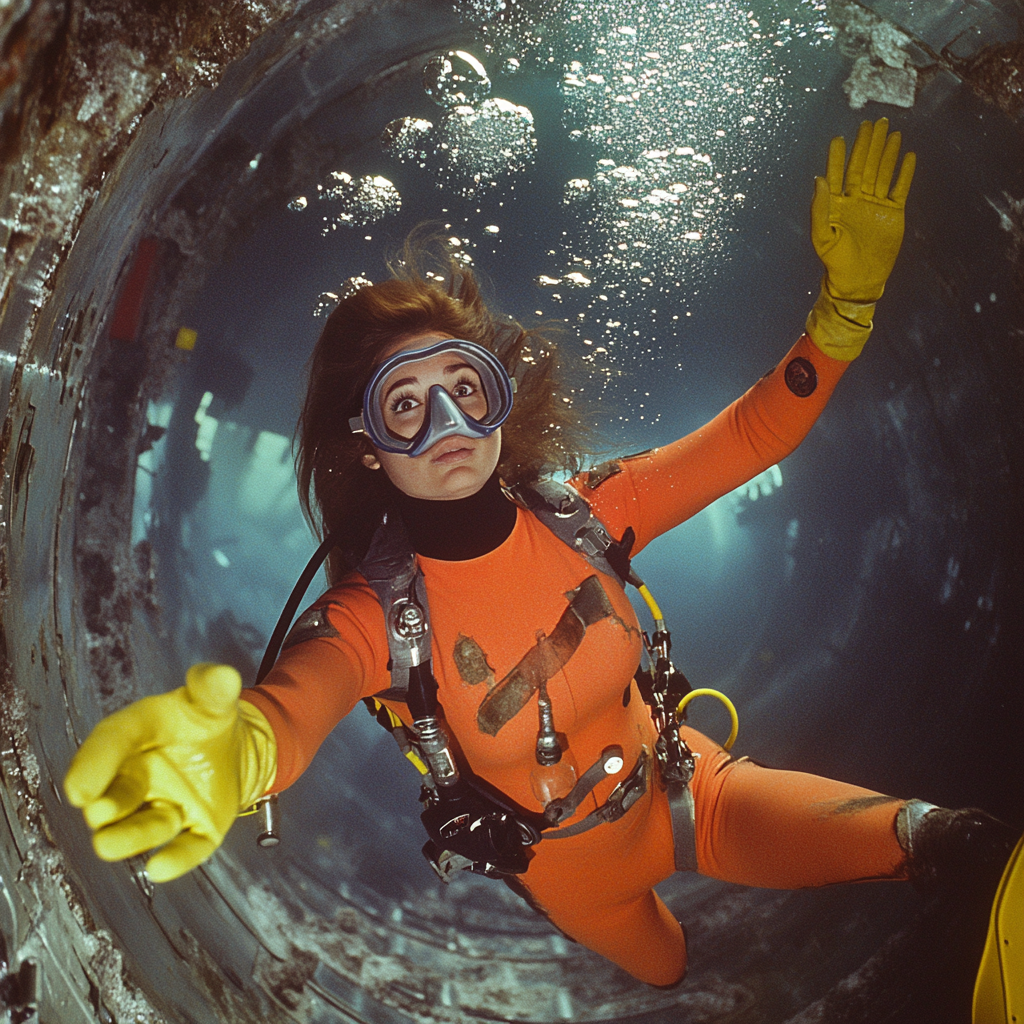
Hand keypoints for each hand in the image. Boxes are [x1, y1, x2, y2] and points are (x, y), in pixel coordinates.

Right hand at [64, 664, 276, 881]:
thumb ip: (213, 687)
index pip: (110, 741)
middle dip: (106, 807)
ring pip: (138, 831)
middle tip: (102, 810)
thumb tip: (219, 676)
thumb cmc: (207, 720)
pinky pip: (184, 850)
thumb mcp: (213, 699)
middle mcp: (138, 777)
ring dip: (133, 836)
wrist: (236, 748)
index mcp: (137, 734)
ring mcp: (162, 807)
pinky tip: (161, 867)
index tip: (78, 789)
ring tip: (137, 831)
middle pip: (112, 797)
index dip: (93, 762)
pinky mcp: (194, 831)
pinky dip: (174, 860)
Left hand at [811, 117, 915, 301]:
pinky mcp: (893, 213)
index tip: (839, 138)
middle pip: (863, 166)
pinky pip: (900, 188)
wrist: (859, 281)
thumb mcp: (823, 236)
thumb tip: (818, 179)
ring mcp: (875, 206)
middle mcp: (856, 201)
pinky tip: (908, 155)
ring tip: (890, 131)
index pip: (838, 175)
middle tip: (871, 123)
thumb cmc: (835, 262)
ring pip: (882, 172)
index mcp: (837, 205)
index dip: (838, 157)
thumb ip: (820, 208)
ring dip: (886, 152)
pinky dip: (904, 172)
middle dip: (867, 145)